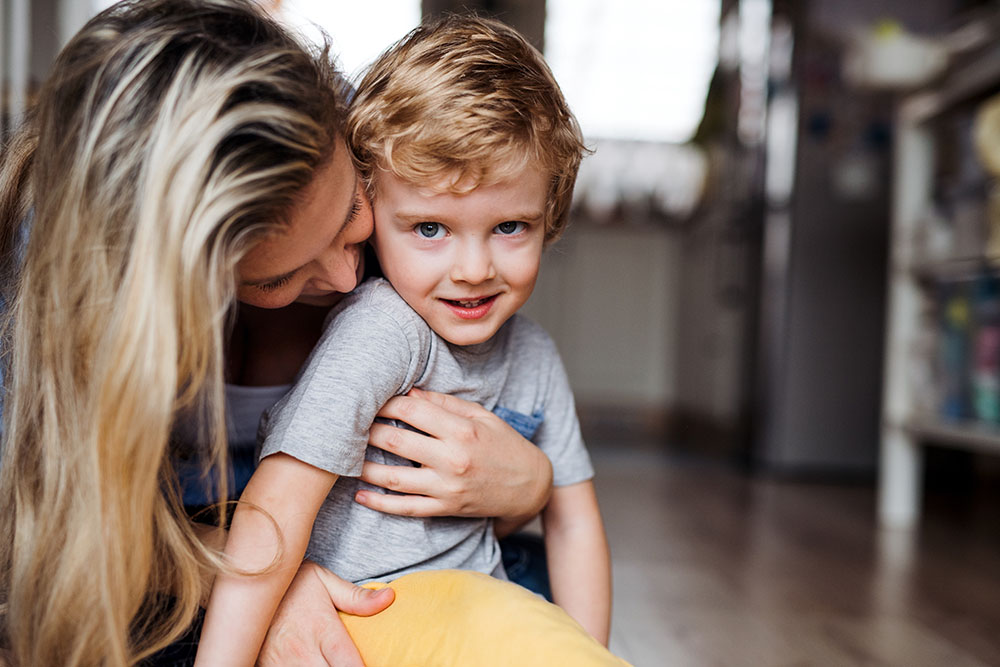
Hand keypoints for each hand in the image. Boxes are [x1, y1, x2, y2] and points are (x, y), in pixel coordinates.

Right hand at [257, 561, 393, 665]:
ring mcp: (282, 666)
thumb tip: (390, 598)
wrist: (246, 590)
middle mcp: (302, 653)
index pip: (350, 664)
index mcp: (322, 630)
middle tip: (350, 662)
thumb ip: (357, 597)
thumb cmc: (290, 587)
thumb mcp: (324, 582)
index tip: (370, 664)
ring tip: (328, 662)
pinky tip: (313, 664)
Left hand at [357, 388, 552, 520]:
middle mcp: (452, 459)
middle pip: (396, 441)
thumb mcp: (482, 416)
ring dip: (364, 467)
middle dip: (367, 430)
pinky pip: (406, 508)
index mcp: (461, 430)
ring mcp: (447, 487)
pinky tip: (360, 494)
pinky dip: (380, 503)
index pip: (412, 410)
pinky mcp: (445, 508)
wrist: (529, 486)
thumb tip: (409, 392)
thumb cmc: (505, 445)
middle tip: (349, 423)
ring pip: (394, 477)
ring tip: (344, 457)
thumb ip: (445, 403)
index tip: (373, 399)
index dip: (387, 402)